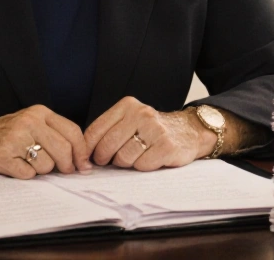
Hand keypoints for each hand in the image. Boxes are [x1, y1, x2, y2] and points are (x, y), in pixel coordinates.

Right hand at [0, 105, 92, 179]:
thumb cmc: (3, 135)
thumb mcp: (30, 125)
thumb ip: (54, 135)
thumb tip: (82, 159)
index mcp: (38, 112)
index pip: (73, 132)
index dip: (81, 152)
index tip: (83, 165)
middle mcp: (28, 122)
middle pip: (63, 150)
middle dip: (66, 166)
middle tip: (62, 171)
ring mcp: (15, 139)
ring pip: (47, 165)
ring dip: (41, 170)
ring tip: (26, 162)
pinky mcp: (3, 156)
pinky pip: (28, 174)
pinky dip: (25, 175)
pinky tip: (15, 166)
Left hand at [83, 97, 210, 170]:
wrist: (188, 131)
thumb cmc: (152, 130)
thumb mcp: (130, 120)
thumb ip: (109, 130)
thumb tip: (84, 153)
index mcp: (127, 106)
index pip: (96, 130)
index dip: (88, 149)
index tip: (88, 158)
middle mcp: (141, 114)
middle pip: (107, 145)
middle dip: (105, 159)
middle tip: (110, 162)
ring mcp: (155, 129)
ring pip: (124, 158)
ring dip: (126, 163)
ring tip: (135, 157)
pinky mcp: (166, 146)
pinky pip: (142, 165)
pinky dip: (143, 167)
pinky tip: (150, 159)